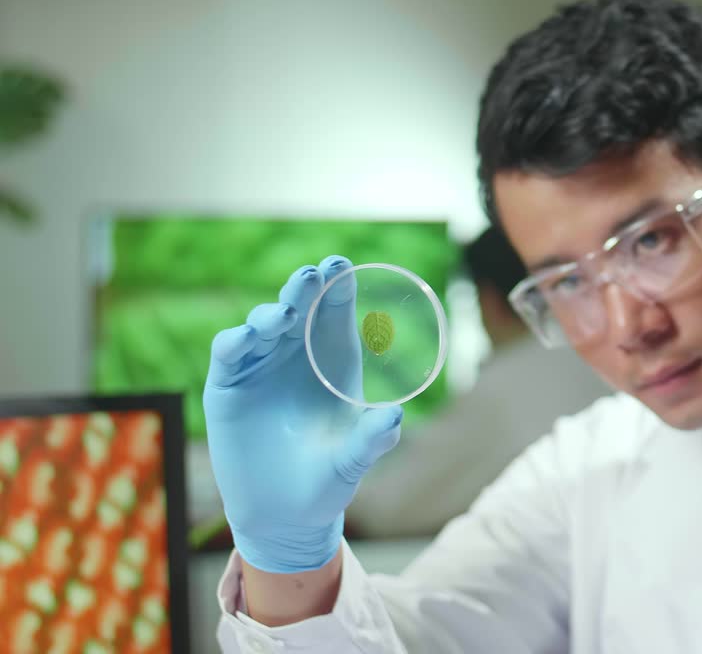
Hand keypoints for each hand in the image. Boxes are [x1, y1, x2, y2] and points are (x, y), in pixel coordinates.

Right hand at [202, 255, 402, 572]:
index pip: (335, 312)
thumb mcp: (351, 463)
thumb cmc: (326, 482)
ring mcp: (260, 367)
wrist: (283, 516)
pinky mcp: (227, 387)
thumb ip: (371, 441)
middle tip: (313, 275)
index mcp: (334, 361)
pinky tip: (246, 338)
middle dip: (303, 287)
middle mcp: (297, 356)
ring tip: (281, 316)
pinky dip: (235, 342)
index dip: (338, 286)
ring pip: (262, 323)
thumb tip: (394, 417)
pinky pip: (229, 353)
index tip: (341, 265)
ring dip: (270, 314)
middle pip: (298, 307)